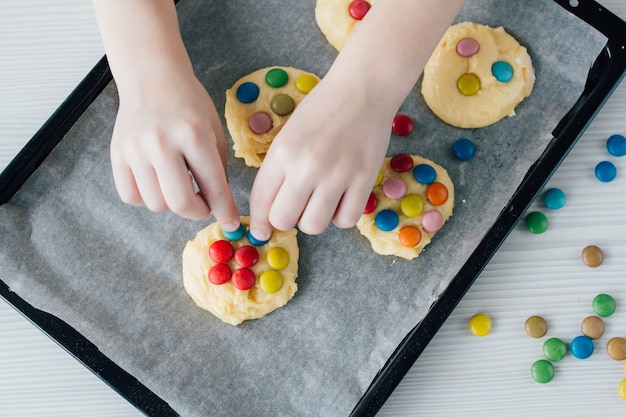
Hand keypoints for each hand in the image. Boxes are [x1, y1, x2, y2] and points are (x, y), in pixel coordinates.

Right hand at [110, 71, 239, 228]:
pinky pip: (131, 196)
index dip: (225, 211)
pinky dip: (147, 198)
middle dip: (197, 212)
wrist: (152, 77)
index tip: (230, 223)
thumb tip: (219, 209)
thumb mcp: (214, 132)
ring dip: (172, 204)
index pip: (213, 187)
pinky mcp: (117, 154)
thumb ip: (217, 171)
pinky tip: (158, 182)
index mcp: (194, 135)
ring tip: (180, 186)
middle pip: (180, 204)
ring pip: (156, 204)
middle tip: (203, 205)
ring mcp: (136, 149)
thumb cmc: (189, 105)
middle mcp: (162, 143)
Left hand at [248, 69, 394, 237]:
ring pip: (314, 225)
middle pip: (283, 218)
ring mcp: (337, 173)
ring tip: (320, 202)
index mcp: (283, 151)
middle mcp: (307, 164)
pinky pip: (346, 220)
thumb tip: (270, 209)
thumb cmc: (323, 109)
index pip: (261, 199)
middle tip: (296, 208)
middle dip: (286, 219)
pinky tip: (341, 200)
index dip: (259, 221)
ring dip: (313, 219)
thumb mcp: (289, 133)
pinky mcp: (364, 178)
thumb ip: (278, 169)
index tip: (261, 230)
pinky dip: (341, 216)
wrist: (363, 88)